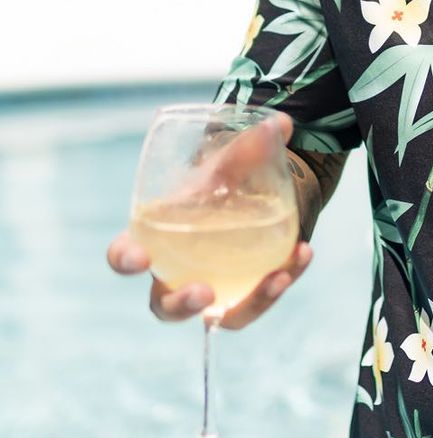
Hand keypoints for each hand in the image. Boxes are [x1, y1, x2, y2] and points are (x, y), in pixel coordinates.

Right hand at [106, 110, 312, 328]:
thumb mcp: (230, 165)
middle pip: (164, 304)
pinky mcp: (243, 299)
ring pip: (217, 315)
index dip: (125, 259)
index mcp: (156, 237)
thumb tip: (281, 123)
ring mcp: (211, 290)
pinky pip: (258, 302)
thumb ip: (248, 146)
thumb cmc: (223, 185)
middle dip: (179, 304)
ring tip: (276, 278)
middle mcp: (177, 272)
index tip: (138, 257)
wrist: (255, 200)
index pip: (126, 255)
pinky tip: (303, 254)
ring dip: (246, 305)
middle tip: (203, 292)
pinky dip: (280, 284)